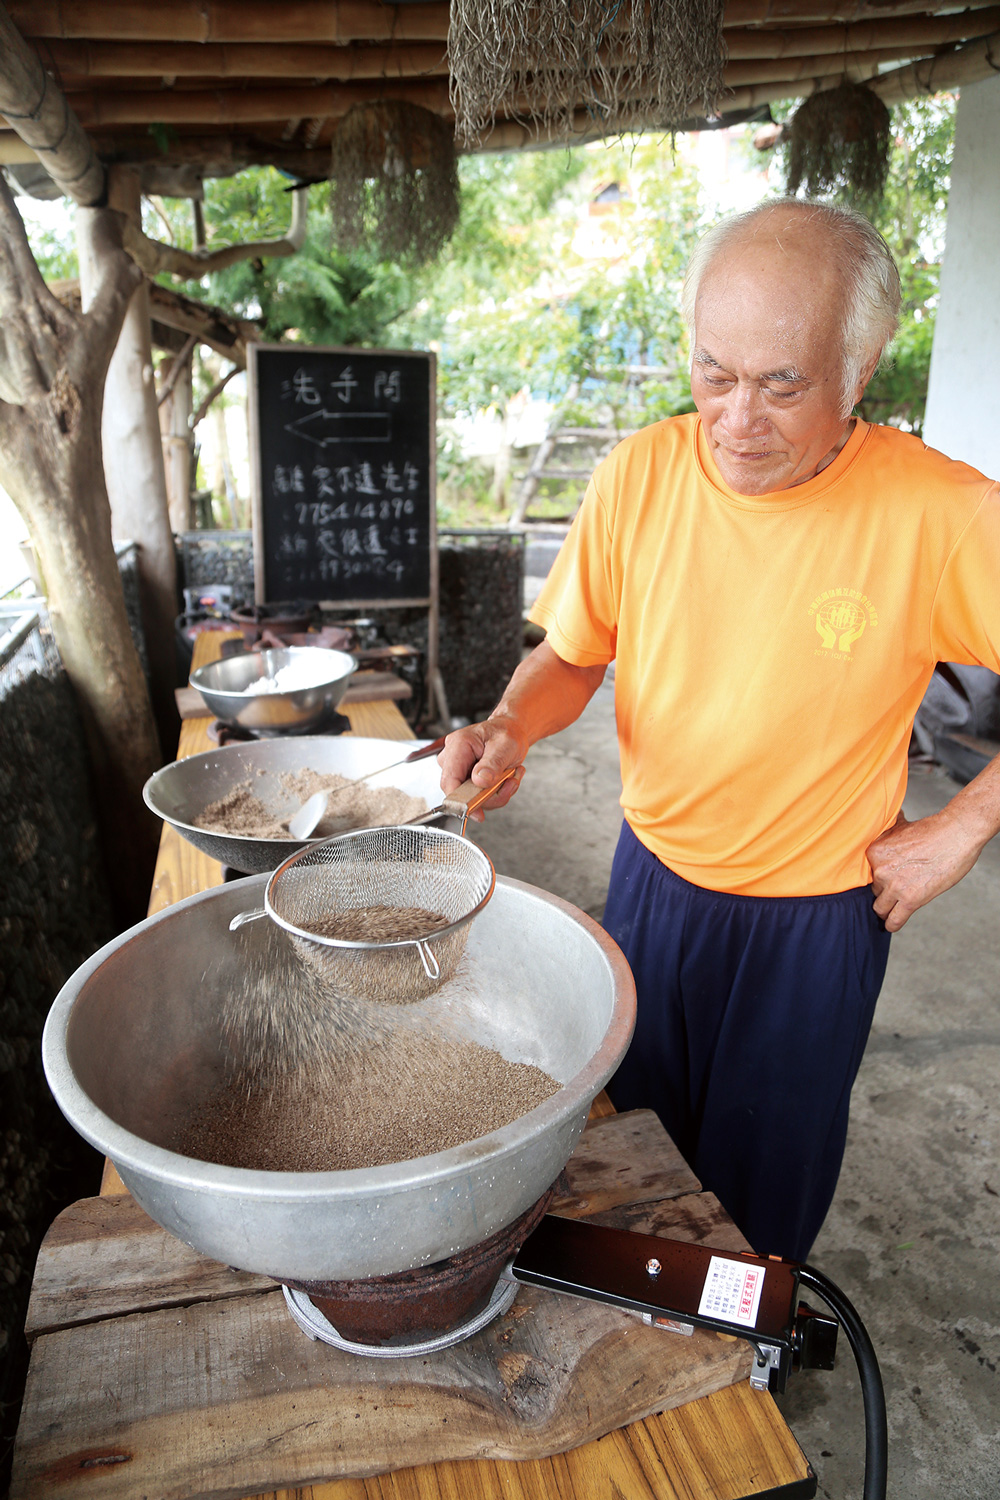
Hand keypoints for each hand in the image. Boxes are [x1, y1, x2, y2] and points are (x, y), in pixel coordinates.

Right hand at [437, 715, 526, 820]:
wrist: (510, 731)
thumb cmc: (506, 733)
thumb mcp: (505, 745)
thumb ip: (493, 763)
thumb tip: (480, 781)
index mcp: (458, 745)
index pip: (449, 780)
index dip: (460, 801)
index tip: (476, 813)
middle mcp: (453, 758)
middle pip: (462, 793)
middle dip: (490, 794)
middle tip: (510, 781)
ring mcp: (459, 770)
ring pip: (473, 798)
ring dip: (497, 792)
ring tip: (510, 775)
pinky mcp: (466, 780)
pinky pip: (479, 797)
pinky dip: (496, 792)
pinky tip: (505, 777)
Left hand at [866, 808, 983, 931]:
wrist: (956, 835)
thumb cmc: (933, 830)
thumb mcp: (900, 827)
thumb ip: (887, 834)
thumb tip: (885, 829)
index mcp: (875, 852)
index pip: (868, 873)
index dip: (880, 876)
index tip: (887, 878)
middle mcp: (880, 870)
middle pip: (875, 889)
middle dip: (886, 890)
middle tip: (899, 888)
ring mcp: (894, 886)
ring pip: (880, 907)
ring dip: (887, 908)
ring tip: (893, 908)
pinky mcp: (910, 900)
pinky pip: (894, 920)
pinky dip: (892, 924)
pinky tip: (892, 924)